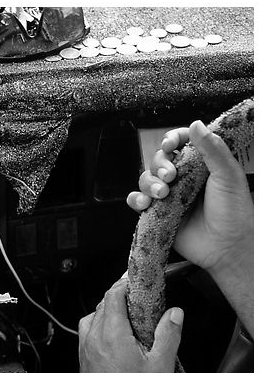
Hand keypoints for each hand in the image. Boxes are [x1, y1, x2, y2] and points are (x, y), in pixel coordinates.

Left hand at [78, 278, 183, 372]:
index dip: (123, 283)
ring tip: (126, 316)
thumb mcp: (159, 366)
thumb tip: (175, 314)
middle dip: (118, 297)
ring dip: (107, 311)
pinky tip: (112, 334)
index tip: (134, 280)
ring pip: (92, 316)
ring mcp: (85, 347)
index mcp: (111, 334)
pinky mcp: (82, 356)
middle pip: (102, 303)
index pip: (112, 294)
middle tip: (136, 299)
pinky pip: (87, 330)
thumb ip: (168, 336)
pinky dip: (98, 325)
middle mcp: (93, 337)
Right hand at [126, 120, 253, 272]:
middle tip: (170, 177)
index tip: (171, 145)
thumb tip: (197, 124)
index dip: (172, 140)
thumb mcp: (228, 175)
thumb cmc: (235, 213)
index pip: (180, 143)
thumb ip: (212, 149)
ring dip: (149, 183)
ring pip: (146, 179)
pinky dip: (136, 200)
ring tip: (162, 195)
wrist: (228, 248)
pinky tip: (145, 204)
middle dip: (159, 165)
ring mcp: (169, 196)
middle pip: (158, 160)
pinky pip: (138, 201)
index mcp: (200, 165)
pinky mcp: (158, 213)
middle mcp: (183, 178)